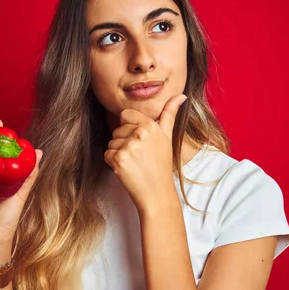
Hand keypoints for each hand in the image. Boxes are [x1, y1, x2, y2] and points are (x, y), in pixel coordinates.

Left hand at [104, 94, 186, 212]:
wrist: (157, 193)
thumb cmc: (161, 165)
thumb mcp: (167, 137)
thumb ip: (170, 114)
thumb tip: (181, 96)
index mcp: (150, 125)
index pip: (125, 115)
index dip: (129, 129)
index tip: (140, 142)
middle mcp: (140, 133)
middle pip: (117, 130)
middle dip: (124, 142)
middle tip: (139, 156)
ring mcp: (129, 146)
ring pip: (111, 142)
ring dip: (118, 153)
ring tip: (134, 163)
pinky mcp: (118, 159)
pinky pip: (107, 154)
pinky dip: (113, 163)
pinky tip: (127, 170)